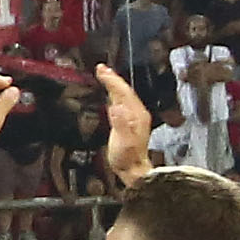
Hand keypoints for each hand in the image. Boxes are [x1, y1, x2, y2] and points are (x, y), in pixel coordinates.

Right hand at [97, 67, 155, 184]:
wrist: (133, 170)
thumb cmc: (127, 158)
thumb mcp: (123, 142)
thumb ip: (120, 124)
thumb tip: (115, 107)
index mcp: (136, 115)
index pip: (124, 93)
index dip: (112, 81)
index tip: (102, 71)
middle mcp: (137, 114)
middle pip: (125, 91)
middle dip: (113, 78)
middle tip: (101, 68)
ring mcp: (135, 118)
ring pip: (124, 95)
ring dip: (114, 84)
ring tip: (105, 75)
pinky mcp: (130, 122)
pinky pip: (122, 102)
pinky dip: (115, 94)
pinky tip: (110, 94)